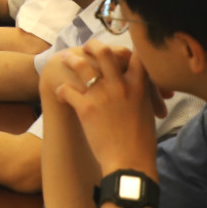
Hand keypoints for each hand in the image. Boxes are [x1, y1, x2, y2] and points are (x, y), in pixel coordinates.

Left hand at [52, 41, 161, 173]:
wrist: (129, 161)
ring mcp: (102, 95)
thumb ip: (140, 93)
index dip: (123, 47)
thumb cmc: (141, 141)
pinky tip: (61, 93)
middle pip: (104, 52)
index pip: (134, 55)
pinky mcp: (85, 108)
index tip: (115, 46)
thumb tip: (135, 83)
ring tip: (65, 58)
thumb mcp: (145, 110)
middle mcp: (120, 86)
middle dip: (92, 46)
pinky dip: (61, 90)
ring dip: (71, 60)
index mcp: (138, 86)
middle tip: (85, 47)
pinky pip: (67, 90)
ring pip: (82, 66)